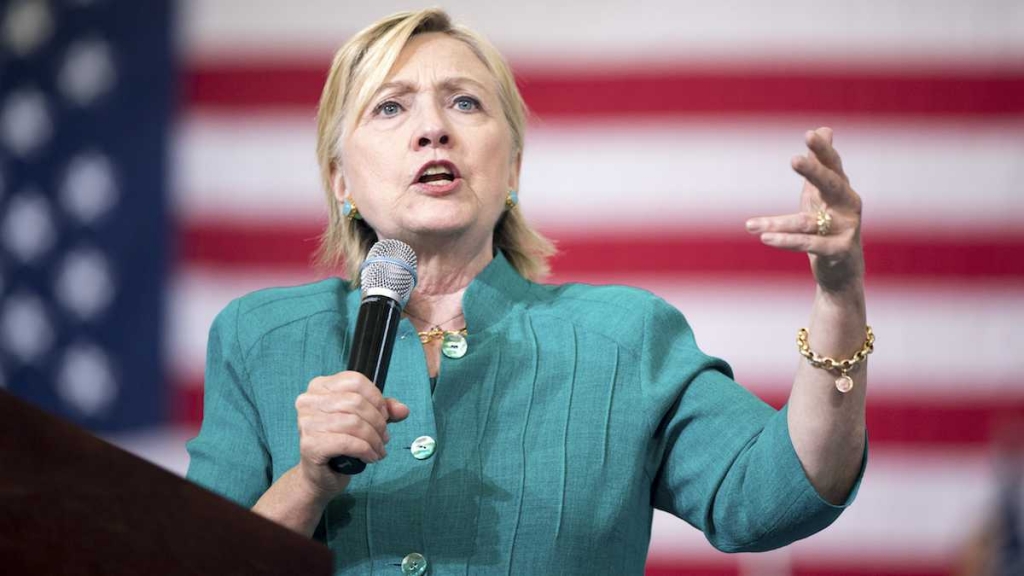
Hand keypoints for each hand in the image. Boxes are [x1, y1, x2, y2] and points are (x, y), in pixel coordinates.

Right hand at [293, 371, 409, 501]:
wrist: (319, 475)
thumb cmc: (339, 443)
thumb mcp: (364, 420)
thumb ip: (383, 411)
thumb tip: (403, 410)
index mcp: (319, 386)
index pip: (355, 381)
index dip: (376, 398)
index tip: (385, 415)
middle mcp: (309, 401)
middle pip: (356, 402)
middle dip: (378, 422)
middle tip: (384, 437)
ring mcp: (306, 422)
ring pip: (354, 423)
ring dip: (374, 439)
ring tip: (379, 449)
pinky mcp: (310, 444)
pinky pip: (348, 442)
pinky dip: (365, 450)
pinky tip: (370, 457)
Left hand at [745, 127, 864, 294]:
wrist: (842, 270)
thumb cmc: (827, 224)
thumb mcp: (820, 193)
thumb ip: (819, 163)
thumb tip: (823, 128)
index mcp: (841, 189)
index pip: (833, 165)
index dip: (823, 150)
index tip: (810, 134)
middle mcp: (848, 206)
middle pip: (832, 185)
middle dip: (814, 171)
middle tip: (794, 159)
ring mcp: (846, 229)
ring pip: (808, 222)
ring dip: (778, 223)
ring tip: (749, 225)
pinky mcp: (840, 252)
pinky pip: (809, 245)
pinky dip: (786, 241)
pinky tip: (764, 238)